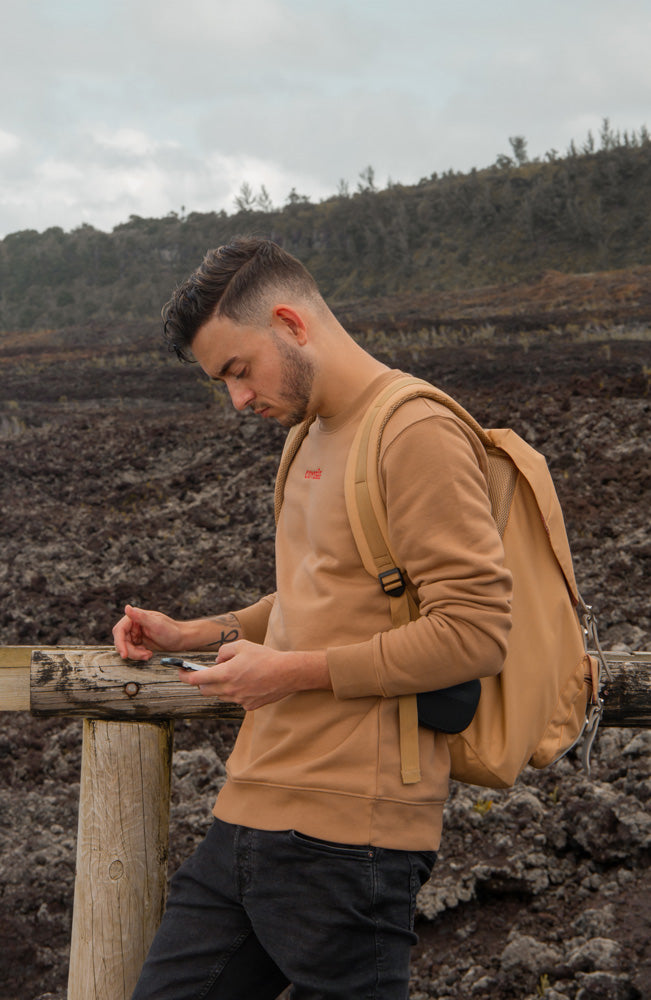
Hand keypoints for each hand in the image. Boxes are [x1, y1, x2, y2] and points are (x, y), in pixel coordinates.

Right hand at [112, 604, 184, 660]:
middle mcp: (134, 625)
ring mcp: (136, 634)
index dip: (120, 643)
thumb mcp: (156, 624)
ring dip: (136, 654)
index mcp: (136, 617)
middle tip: (143, 655)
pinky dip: (139, 655)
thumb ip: (140, 616)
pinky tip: (148, 654)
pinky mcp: (139, 643)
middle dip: (131, 651)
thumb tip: (127, 608)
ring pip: (127, 648)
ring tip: (148, 654)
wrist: (181, 639)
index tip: (124, 654)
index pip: (120, 630)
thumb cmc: (171, 630)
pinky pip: (132, 651)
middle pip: (122, 641)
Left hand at [179, 640, 330, 710]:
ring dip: (220, 687)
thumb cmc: (264, 656)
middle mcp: (229, 690)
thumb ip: (223, 652)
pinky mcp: (249, 706)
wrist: (287, 673)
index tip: (181, 673)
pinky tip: (248, 683)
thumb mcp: (242, 645)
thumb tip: (217, 662)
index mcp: (225, 674)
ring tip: (235, 675)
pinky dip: (236, 692)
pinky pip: (235, 700)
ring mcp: (239, 700)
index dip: (185, 677)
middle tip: (209, 673)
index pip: (196, 680)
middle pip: (205, 691)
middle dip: (203, 682)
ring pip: (220, 696)